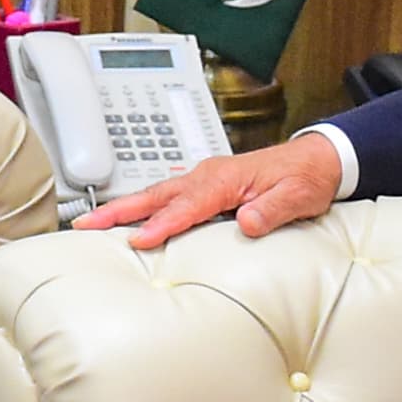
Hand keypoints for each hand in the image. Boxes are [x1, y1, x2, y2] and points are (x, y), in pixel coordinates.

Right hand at [79, 132, 342, 247]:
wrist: (317, 160)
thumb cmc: (305, 180)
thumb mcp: (297, 198)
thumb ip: (271, 210)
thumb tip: (246, 221)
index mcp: (225, 179)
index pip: (187, 206)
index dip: (162, 224)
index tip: (138, 241)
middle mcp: (208, 176)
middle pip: (155, 195)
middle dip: (118, 210)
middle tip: (84, 225)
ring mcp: (203, 179)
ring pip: (155, 194)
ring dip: (122, 208)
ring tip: (91, 222)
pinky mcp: (205, 186)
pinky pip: (166, 196)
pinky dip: (142, 206)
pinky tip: (127, 218)